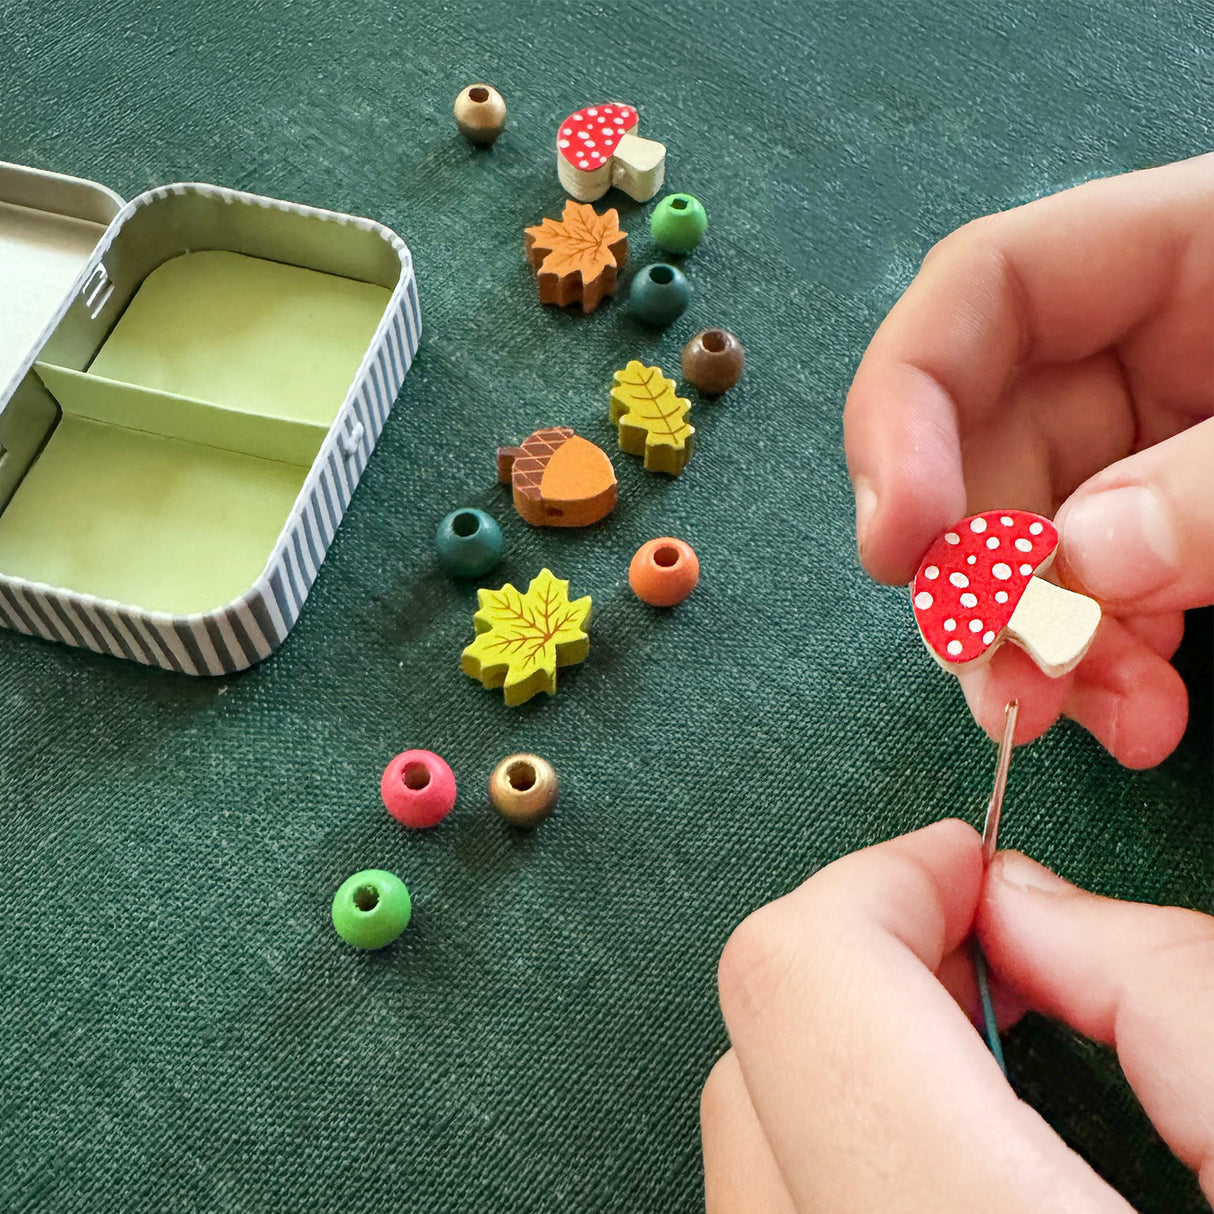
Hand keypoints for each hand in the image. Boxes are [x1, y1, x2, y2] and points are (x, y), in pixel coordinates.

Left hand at [701, 820, 1213, 1211]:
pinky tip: (941, 1128)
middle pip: (758, 1031)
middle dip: (877, 950)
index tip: (968, 868)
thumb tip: (1019, 894)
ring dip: (852, 1036)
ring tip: (984, 1054)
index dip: (883, 881)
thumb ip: (1158, 989)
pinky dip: (837, 1114)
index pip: (801, 975)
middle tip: (999, 959)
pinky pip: (763, 1176)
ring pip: (746, 1106)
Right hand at [844, 155, 1213, 765]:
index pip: (981, 293)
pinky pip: (1092, 590)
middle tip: (1011, 687)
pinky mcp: (1179, 523)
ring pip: (1024, 537)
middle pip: (982, 440)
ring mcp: (1154, 438)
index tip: (900, 545)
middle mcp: (1145, 342)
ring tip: (1095, 720)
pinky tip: (1137, 714)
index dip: (906, 411)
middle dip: (981, 576)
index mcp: (1190, 249)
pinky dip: (1096, 663)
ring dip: (1035, 643)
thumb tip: (1085, 559)